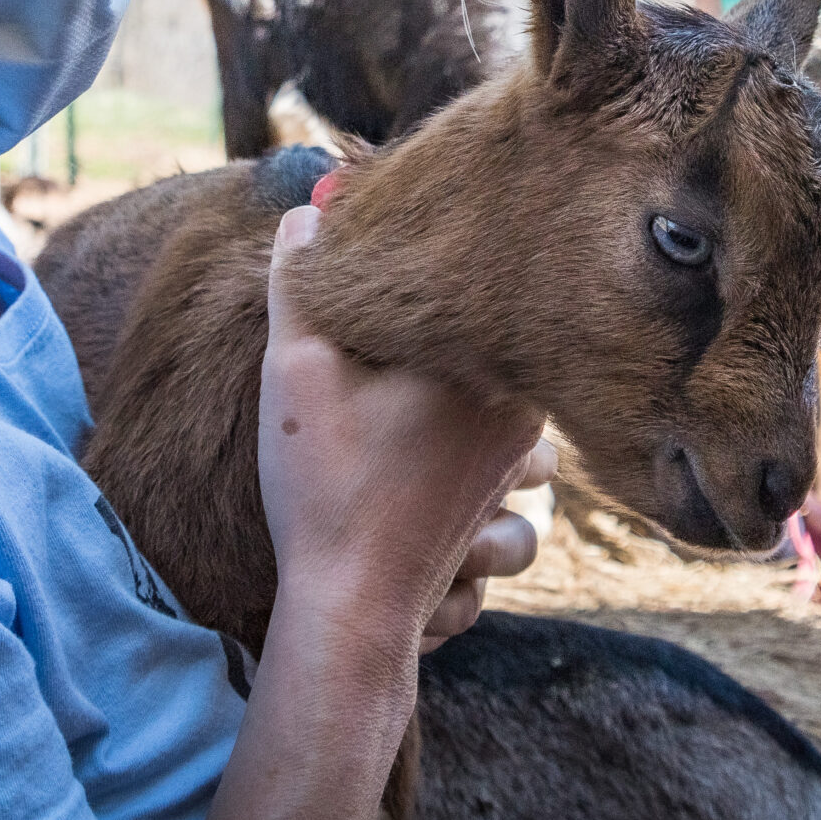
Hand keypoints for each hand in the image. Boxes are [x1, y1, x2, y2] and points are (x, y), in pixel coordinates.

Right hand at [258, 206, 548, 659]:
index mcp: (488, 359)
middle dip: (457, 342)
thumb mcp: (297, 369)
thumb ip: (299, 279)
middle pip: (505, 347)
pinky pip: (515, 493)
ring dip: (484, 425)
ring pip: (520, 423)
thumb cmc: (327, 485)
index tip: (389, 270)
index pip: (474, 284)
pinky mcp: (502, 517)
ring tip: (422, 420)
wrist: (350, 607)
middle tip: (397, 344)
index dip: (428, 268)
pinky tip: (444, 491)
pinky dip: (489, 494)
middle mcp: (523, 411)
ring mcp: (518, 470)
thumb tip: (306, 212)